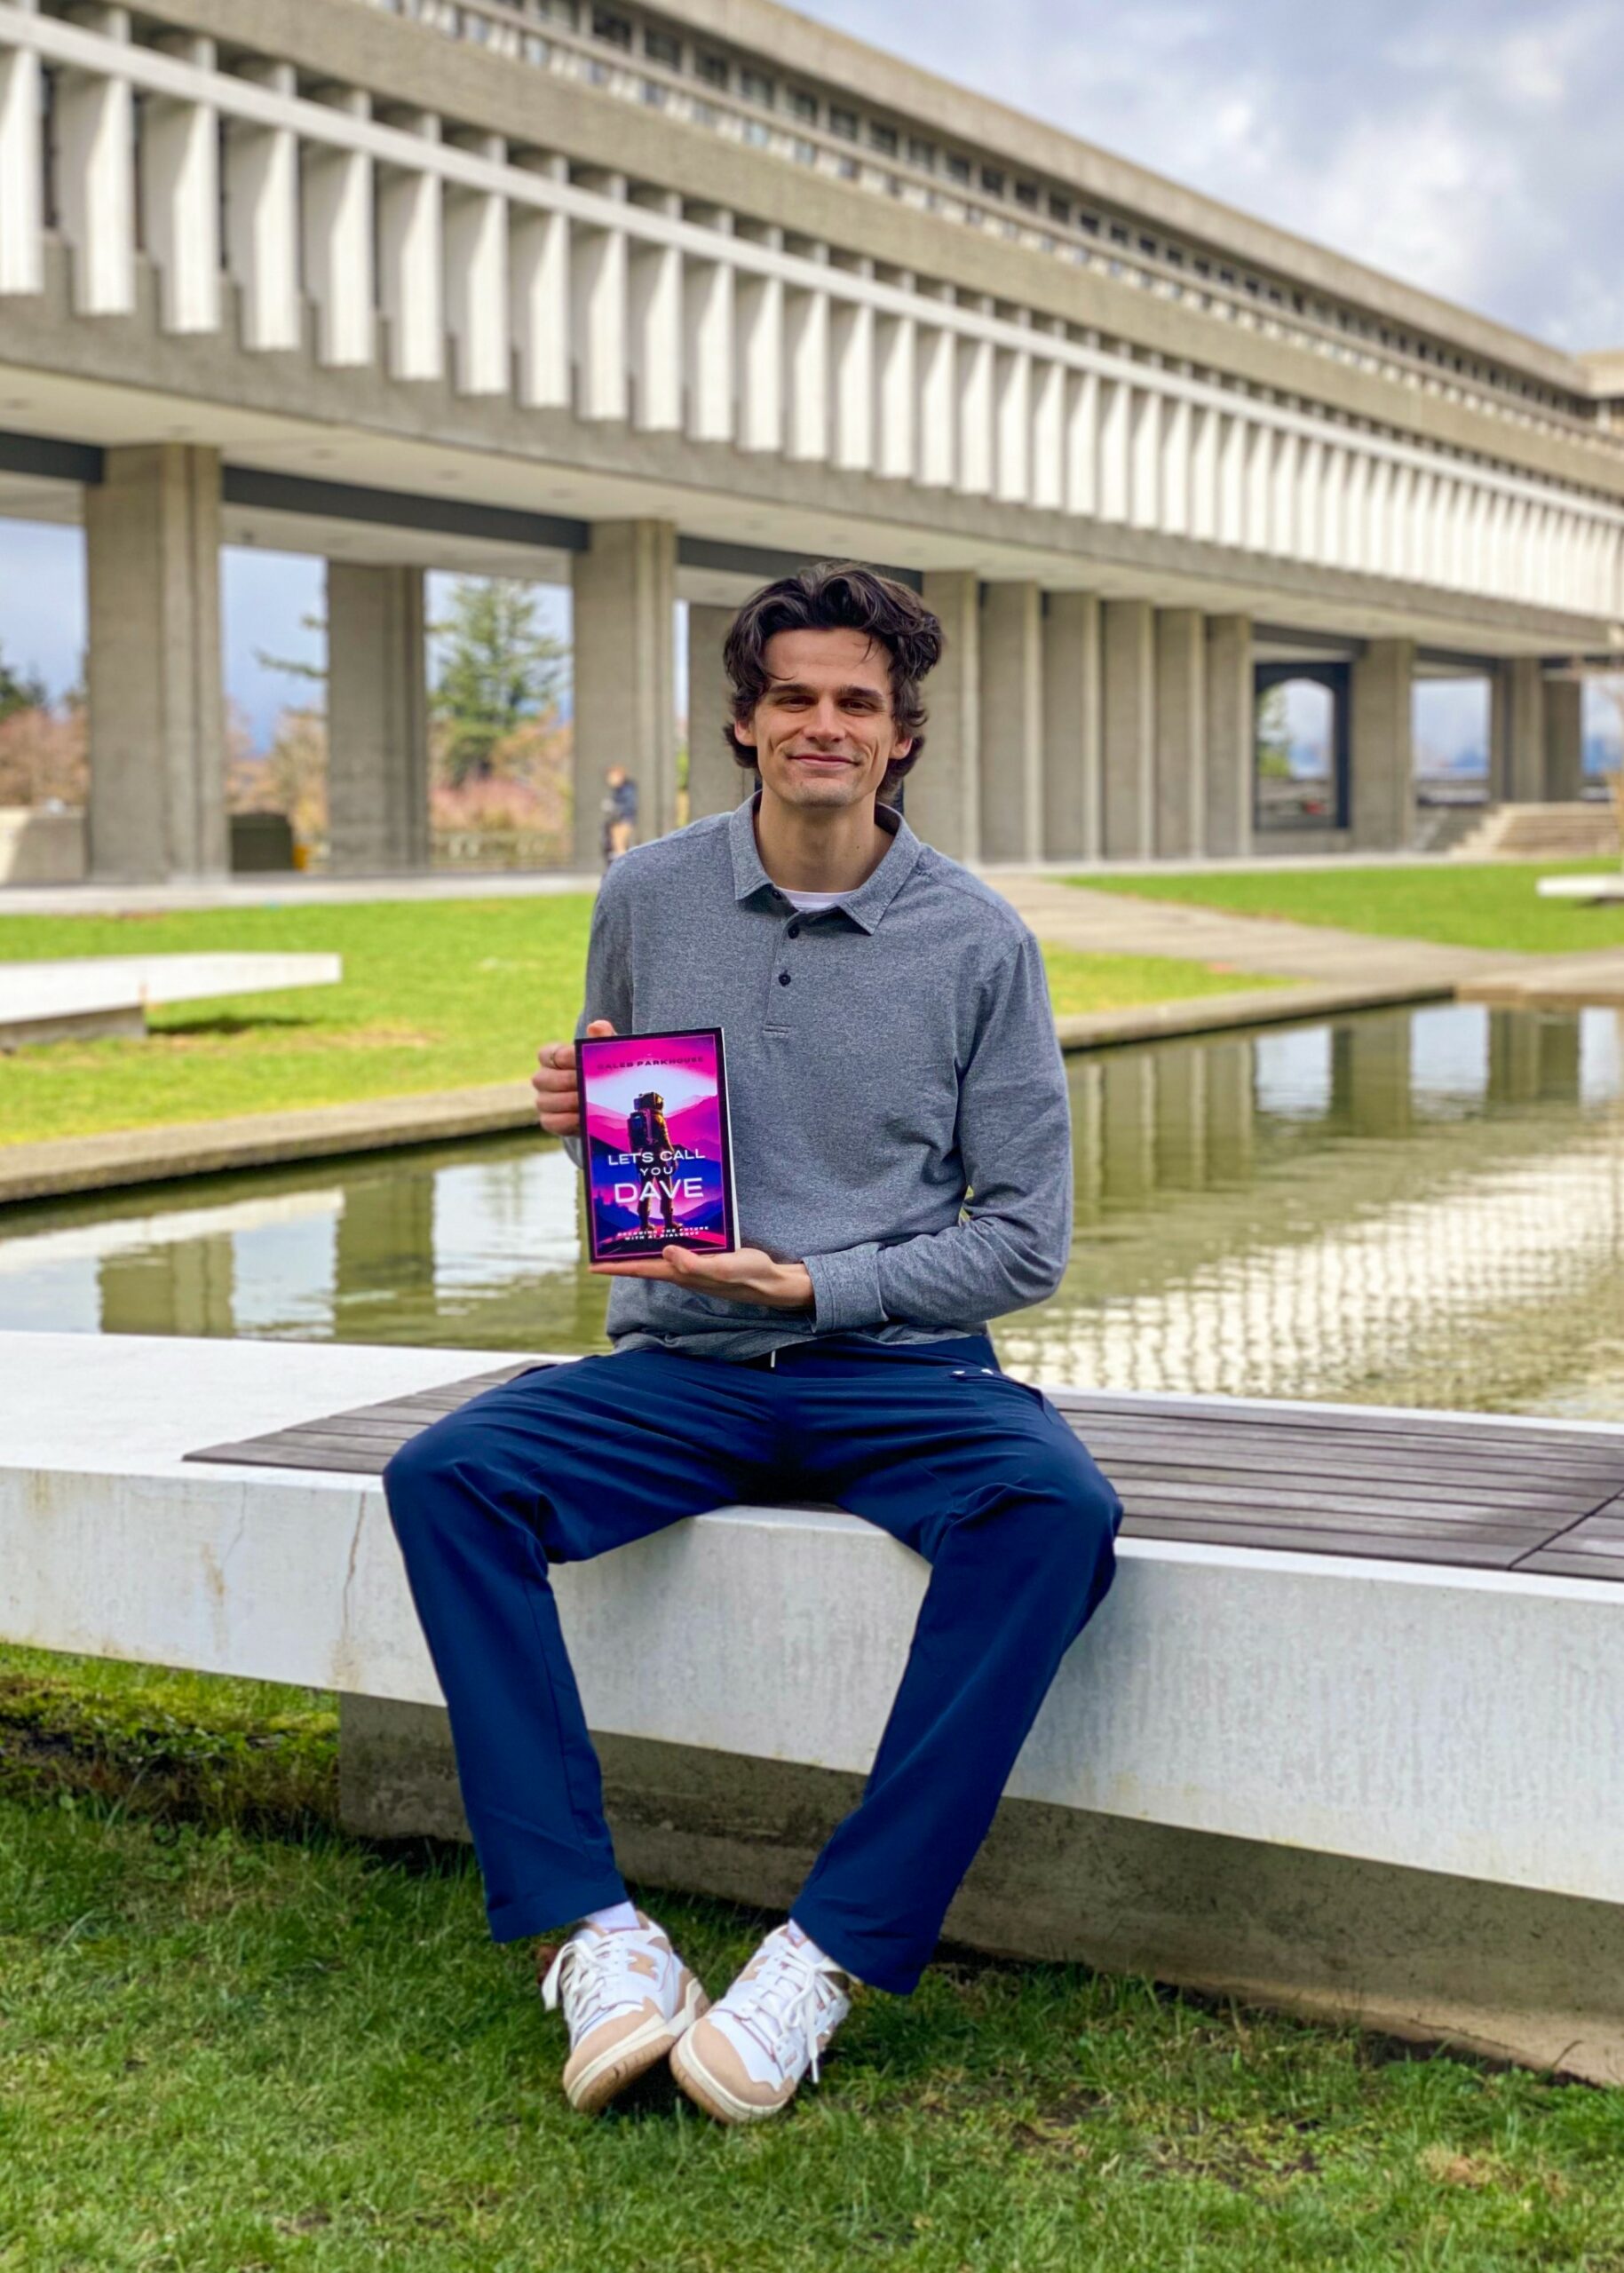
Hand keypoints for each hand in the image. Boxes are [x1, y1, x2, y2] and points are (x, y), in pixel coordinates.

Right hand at [532, 1019, 615, 1135]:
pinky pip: (551, 1122)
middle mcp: (543, 1079)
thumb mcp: (609, 1054)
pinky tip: (583, 1118)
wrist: (612, 1100)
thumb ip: (604, 1039)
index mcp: (552, 1058)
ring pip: (545, 1101)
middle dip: (568, 1081)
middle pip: (543, 1079)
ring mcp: (545, 1101)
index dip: (563, 1057)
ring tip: (590, 1102)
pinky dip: (567, 1120)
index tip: (582, 1059)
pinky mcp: (551, 1121)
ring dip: (569, 1102)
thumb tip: (596, 1027)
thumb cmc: (605, 1071)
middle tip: (588, 1084)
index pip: (547, 1055)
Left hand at [591, 1245, 814, 1311]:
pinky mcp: (704, 1261)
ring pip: (657, 1259)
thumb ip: (696, 1264)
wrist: (772, 1283)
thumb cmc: (749, 1275)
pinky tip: (662, 1235)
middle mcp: (682, 1272)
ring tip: (621, 1239)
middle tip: (599, 1245)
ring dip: (639, 1251)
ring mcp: (693, 1268)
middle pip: (643, 1265)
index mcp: (682, 1274)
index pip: (641, 1269)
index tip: (591, 1265)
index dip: (615, 1268)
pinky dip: (662, 1244)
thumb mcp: (724, 1268)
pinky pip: (676, 1252)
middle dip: (621, 1258)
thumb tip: (666, 1253)